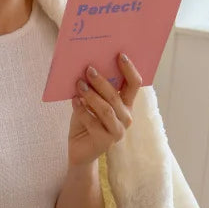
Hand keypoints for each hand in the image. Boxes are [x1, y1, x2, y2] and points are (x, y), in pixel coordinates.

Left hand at [67, 53, 142, 167]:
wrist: (79, 152)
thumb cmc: (85, 123)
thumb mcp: (90, 104)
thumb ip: (94, 90)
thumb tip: (89, 68)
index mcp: (126, 105)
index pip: (134, 85)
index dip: (129, 70)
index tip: (120, 55)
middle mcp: (126, 118)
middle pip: (116, 96)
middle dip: (101, 81)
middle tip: (88, 69)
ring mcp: (117, 131)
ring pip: (106, 109)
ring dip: (91, 95)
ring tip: (79, 84)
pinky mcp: (105, 141)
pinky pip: (92, 122)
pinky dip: (82, 110)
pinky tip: (74, 101)